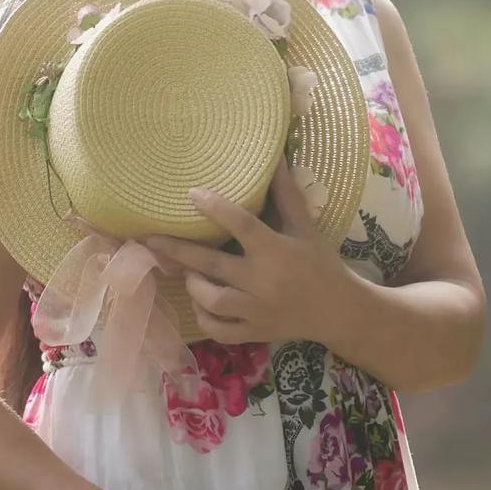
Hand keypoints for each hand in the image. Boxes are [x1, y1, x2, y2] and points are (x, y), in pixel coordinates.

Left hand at [142, 154, 345, 345]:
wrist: (339, 310)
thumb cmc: (321, 263)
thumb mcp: (305, 227)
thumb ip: (286, 195)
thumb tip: (276, 156)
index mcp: (276, 250)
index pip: (241, 225)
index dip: (215, 208)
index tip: (191, 194)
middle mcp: (263, 281)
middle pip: (213, 265)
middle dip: (179, 251)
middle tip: (151, 240)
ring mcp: (257, 311)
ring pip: (212, 301)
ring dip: (193, 285)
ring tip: (187, 272)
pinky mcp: (255, 333)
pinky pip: (219, 330)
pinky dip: (204, 318)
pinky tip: (199, 303)